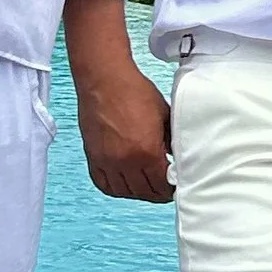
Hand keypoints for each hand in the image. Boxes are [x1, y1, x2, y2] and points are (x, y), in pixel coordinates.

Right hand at [75, 61, 174, 203]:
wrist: (105, 78)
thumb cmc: (134, 91)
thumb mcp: (165, 115)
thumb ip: (171, 140)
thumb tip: (177, 157)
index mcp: (147, 152)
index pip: (162, 186)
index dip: (172, 189)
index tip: (176, 186)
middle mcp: (125, 161)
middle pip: (145, 193)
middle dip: (158, 193)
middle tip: (165, 188)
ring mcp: (106, 161)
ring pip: (125, 192)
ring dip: (138, 192)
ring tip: (148, 186)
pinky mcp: (93, 157)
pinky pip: (104, 184)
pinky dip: (116, 187)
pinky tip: (125, 183)